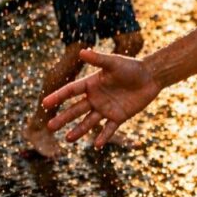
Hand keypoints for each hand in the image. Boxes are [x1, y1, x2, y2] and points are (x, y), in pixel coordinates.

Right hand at [43, 49, 161, 147]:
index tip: (44, 103)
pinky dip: (103, 137)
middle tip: (49, 126)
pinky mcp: (119, 116)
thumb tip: (81, 51)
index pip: (71, 91)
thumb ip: (99, 60)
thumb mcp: (114, 63)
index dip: (58, 97)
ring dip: (79, 130)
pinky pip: (109, 128)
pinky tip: (96, 145)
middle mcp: (96, 98)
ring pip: (89, 122)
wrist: (152, 76)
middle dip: (63, 118)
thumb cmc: (132, 67)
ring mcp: (106, 108)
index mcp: (92, 84)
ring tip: (68, 139)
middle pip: (76, 109)